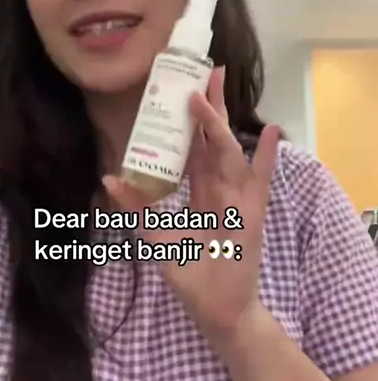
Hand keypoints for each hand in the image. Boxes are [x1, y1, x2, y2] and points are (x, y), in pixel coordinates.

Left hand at [103, 67, 279, 342]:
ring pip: (229, 152)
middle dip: (211, 106)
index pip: (195, 147)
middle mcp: (220, 188)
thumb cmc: (190, 275)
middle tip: (209, 71)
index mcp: (200, 191)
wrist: (215, 309)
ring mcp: (237, 199)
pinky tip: (273, 133)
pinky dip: (267, 158)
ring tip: (217, 88)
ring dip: (223, 121)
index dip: (191, 120)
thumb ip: (136, 208)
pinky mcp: (251, 215)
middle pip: (214, 139)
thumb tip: (108, 178)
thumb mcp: (156, 238)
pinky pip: (260, 181)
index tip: (185, 90)